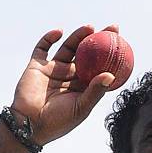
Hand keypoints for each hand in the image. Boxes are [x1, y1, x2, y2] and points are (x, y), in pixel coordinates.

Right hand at [11, 24, 118, 144]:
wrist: (30, 124)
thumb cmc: (58, 121)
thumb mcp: (81, 107)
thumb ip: (95, 91)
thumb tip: (111, 75)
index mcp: (82, 87)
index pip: (99, 66)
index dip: (110, 55)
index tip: (121, 43)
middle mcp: (69, 76)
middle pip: (86, 54)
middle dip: (99, 40)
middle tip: (112, 29)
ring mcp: (53, 70)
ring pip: (68, 47)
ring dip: (78, 36)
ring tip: (90, 27)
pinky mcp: (37, 66)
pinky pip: (43, 48)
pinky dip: (49, 37)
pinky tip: (60, 31)